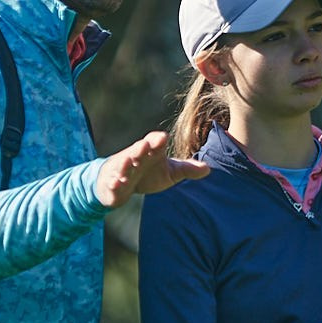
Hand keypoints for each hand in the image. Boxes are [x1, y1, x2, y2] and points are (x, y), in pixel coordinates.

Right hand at [95, 131, 209, 207]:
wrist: (121, 184)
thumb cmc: (149, 173)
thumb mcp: (170, 172)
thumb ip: (187, 169)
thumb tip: (209, 169)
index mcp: (151, 151)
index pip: (154, 142)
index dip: (158, 140)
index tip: (163, 138)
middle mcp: (135, 157)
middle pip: (137, 151)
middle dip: (140, 148)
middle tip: (145, 145)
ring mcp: (122, 170)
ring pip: (123, 165)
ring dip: (125, 163)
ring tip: (128, 162)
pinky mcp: (113, 184)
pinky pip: (112, 183)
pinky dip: (114, 183)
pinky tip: (116, 183)